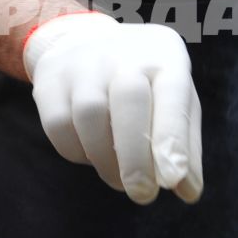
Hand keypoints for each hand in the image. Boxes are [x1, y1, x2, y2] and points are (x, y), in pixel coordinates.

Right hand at [22, 11, 202, 203]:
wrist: (82, 42)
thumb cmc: (143, 82)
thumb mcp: (173, 101)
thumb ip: (185, 145)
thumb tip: (188, 192)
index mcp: (163, 56)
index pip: (173, 93)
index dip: (173, 137)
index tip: (172, 180)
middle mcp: (123, 52)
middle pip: (129, 99)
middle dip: (135, 155)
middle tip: (143, 195)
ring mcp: (82, 63)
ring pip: (89, 114)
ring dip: (106, 160)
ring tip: (119, 179)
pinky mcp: (49, 80)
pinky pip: (59, 125)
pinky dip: (77, 152)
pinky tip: (92, 155)